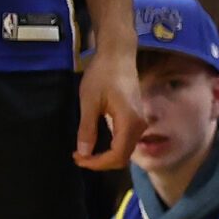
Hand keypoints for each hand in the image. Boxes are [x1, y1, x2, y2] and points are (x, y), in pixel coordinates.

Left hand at [74, 47, 146, 172]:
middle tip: (78, 157)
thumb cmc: (102, 74)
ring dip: (106, 156)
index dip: (97, 163)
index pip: (117, 155)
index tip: (77, 158)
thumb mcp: (89, 102)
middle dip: (101, 162)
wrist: (118, 55)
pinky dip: (112, 147)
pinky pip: (126, 141)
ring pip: (126, 150)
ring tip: (85, 152)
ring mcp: (140, 122)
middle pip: (123, 157)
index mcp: (129, 122)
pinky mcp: (137, 118)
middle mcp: (139, 126)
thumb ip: (87, 129)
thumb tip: (84, 152)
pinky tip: (97, 143)